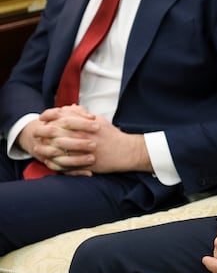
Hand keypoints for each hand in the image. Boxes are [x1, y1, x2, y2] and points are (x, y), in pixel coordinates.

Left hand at [26, 107, 151, 174]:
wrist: (126, 152)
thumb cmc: (112, 136)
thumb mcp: (99, 120)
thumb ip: (82, 115)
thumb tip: (69, 108)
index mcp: (86, 124)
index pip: (62, 116)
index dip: (49, 116)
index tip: (42, 118)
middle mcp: (83, 136)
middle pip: (57, 132)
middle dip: (44, 132)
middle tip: (36, 133)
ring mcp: (83, 150)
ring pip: (59, 149)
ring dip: (47, 149)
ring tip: (39, 148)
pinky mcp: (85, 163)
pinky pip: (66, 164)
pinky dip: (56, 163)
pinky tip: (50, 162)